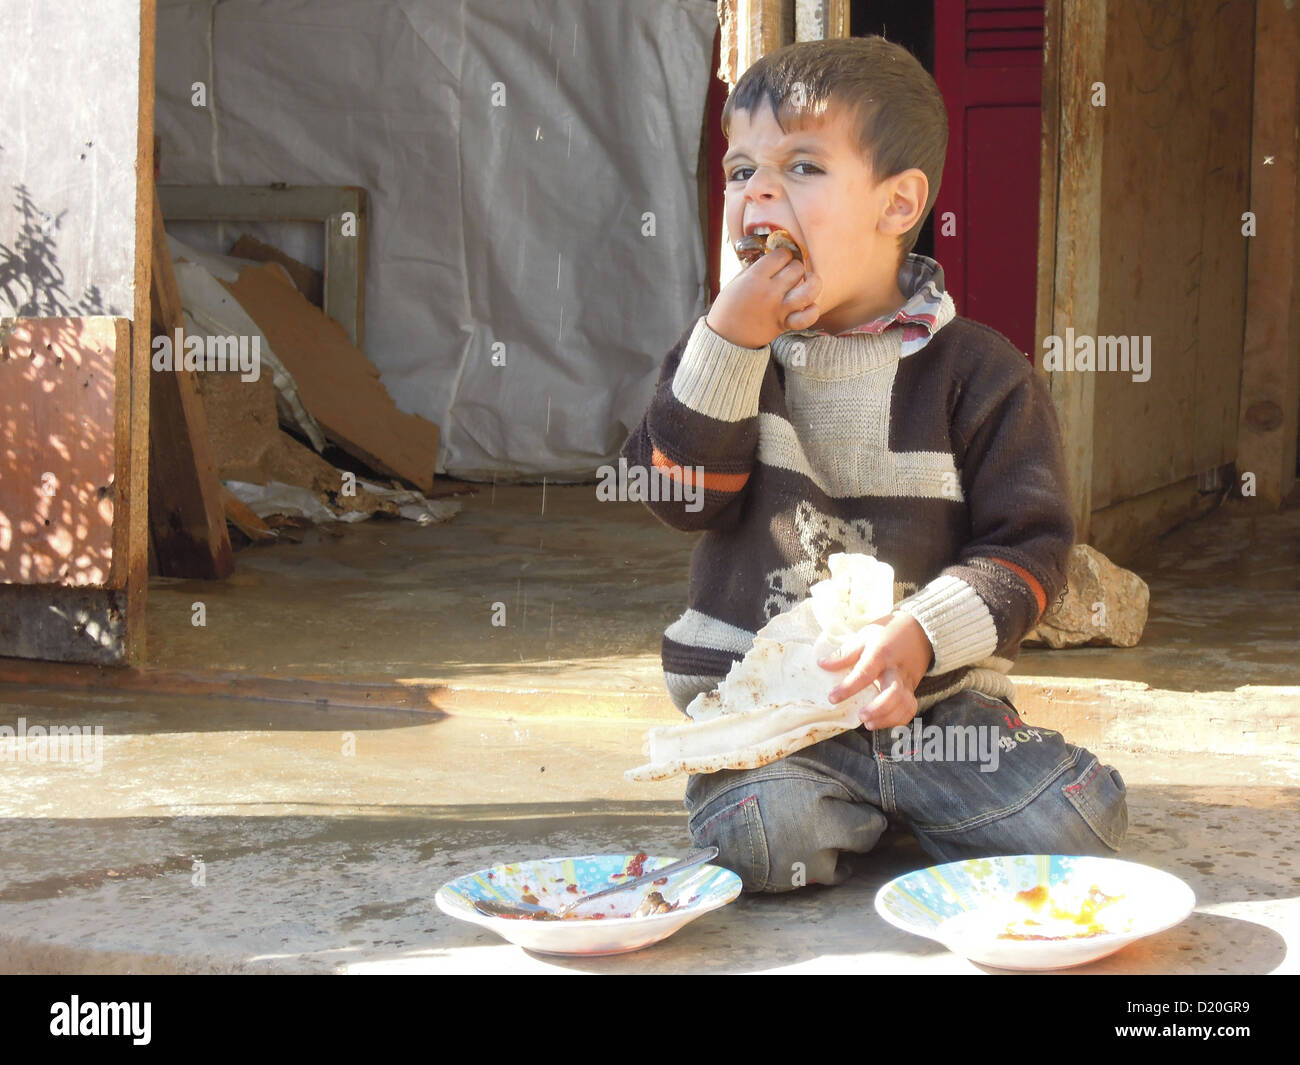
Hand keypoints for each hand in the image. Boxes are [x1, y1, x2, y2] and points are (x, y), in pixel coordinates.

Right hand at [706, 247, 821, 348]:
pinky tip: (808, 305)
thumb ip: (755, 269)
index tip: (780, 259)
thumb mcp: (736, 281)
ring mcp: (779, 309)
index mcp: (755, 278)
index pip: (781, 255)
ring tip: (808, 280)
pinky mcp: (784, 324)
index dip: (783, 254)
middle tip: (789, 272)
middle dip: (794, 266)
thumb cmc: (728, 307)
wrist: (726, 337)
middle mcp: (769, 292)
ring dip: (812, 282)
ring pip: (809, 290)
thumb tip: (773, 258)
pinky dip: (812, 310)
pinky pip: (807, 317)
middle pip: (796, 268)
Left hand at [818, 612, 933, 729]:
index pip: (865, 673)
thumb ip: (845, 653)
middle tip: (861, 716)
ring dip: (888, 717)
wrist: (920, 630)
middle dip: (878, 708)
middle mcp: (896, 669)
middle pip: (893, 693)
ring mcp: (907, 681)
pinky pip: (910, 708)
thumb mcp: (865, 635)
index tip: (832, 698)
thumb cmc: (888, 632)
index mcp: (881, 653)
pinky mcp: (913, 688)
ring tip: (869, 724)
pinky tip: (882, 722)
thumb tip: (822, 664)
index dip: (848, 688)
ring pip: (904, 704)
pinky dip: (898, 719)